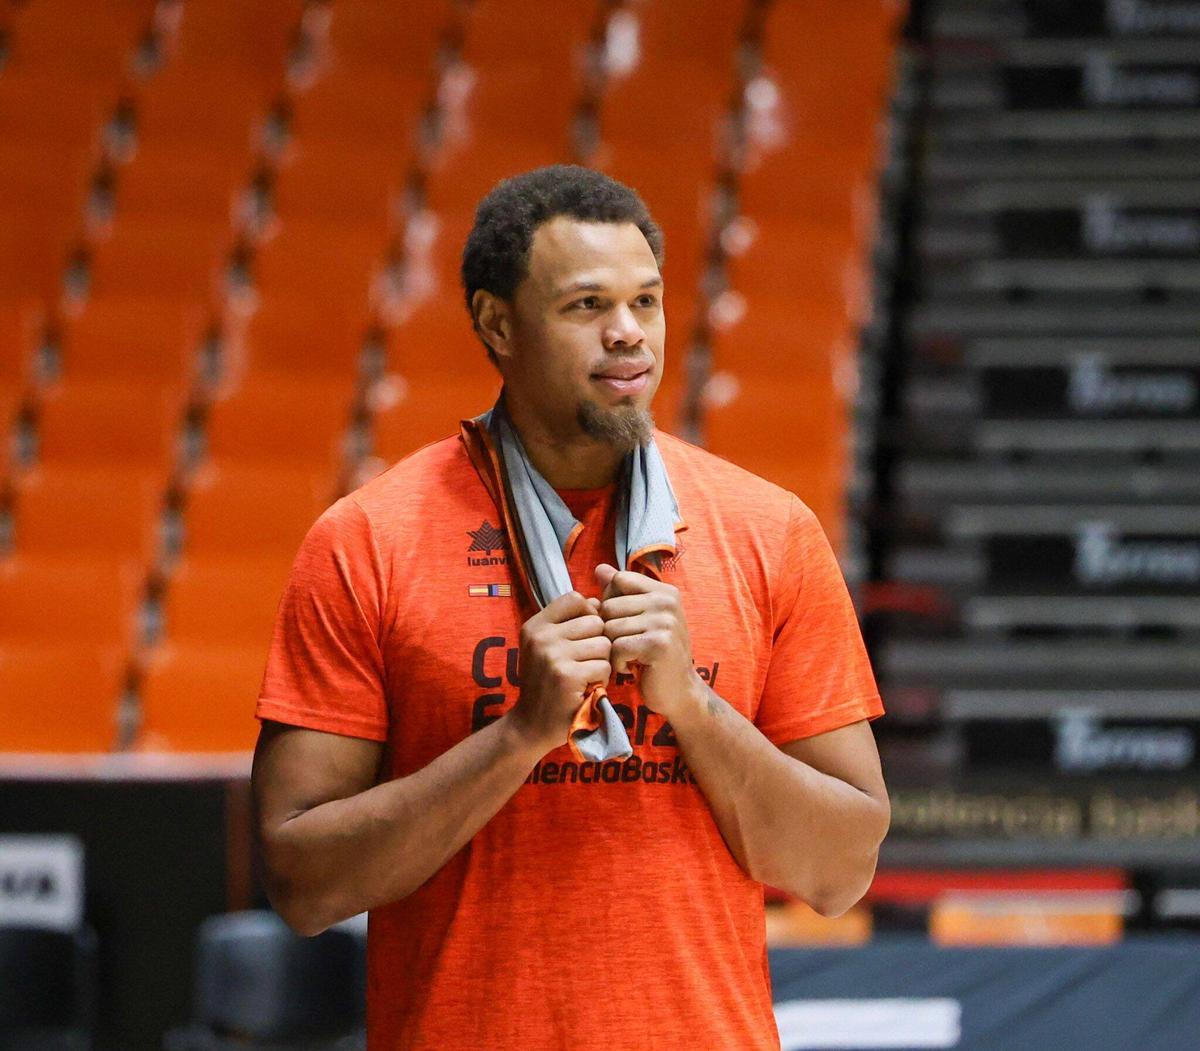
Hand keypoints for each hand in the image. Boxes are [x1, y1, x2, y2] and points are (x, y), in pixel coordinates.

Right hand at [508, 592, 610, 753]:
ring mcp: (553, 655)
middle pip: (595, 621)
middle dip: (598, 642)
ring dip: (601, 662)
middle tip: (584, 662)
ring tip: (585, 675)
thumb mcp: (547, 647)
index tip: (583, 636)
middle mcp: (541, 636)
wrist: (531, 725)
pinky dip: (602, 680)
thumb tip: (599, 602)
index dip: (588, 614)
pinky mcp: (567, 676)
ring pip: (603, 644)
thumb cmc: (546, 683)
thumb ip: (570, 623)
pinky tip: (586, 688)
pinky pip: (604, 666)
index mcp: (535, 625)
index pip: (575, 598)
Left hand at [595, 563, 701, 721]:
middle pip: (610, 605)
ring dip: (612, 648)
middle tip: (625, 646)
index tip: (622, 623)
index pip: (619, 579)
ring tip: (628, 657)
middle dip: (609, 630)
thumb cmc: (656, 655)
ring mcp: (665, 622)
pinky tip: (630, 668)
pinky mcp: (659, 644)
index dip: (610, 601)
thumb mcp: (641, 619)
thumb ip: (621, 594)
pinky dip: (618, 662)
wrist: (680, 691)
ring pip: (610, 627)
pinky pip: (618, 647)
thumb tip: (599, 568)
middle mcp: (667, 602)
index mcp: (664, 591)